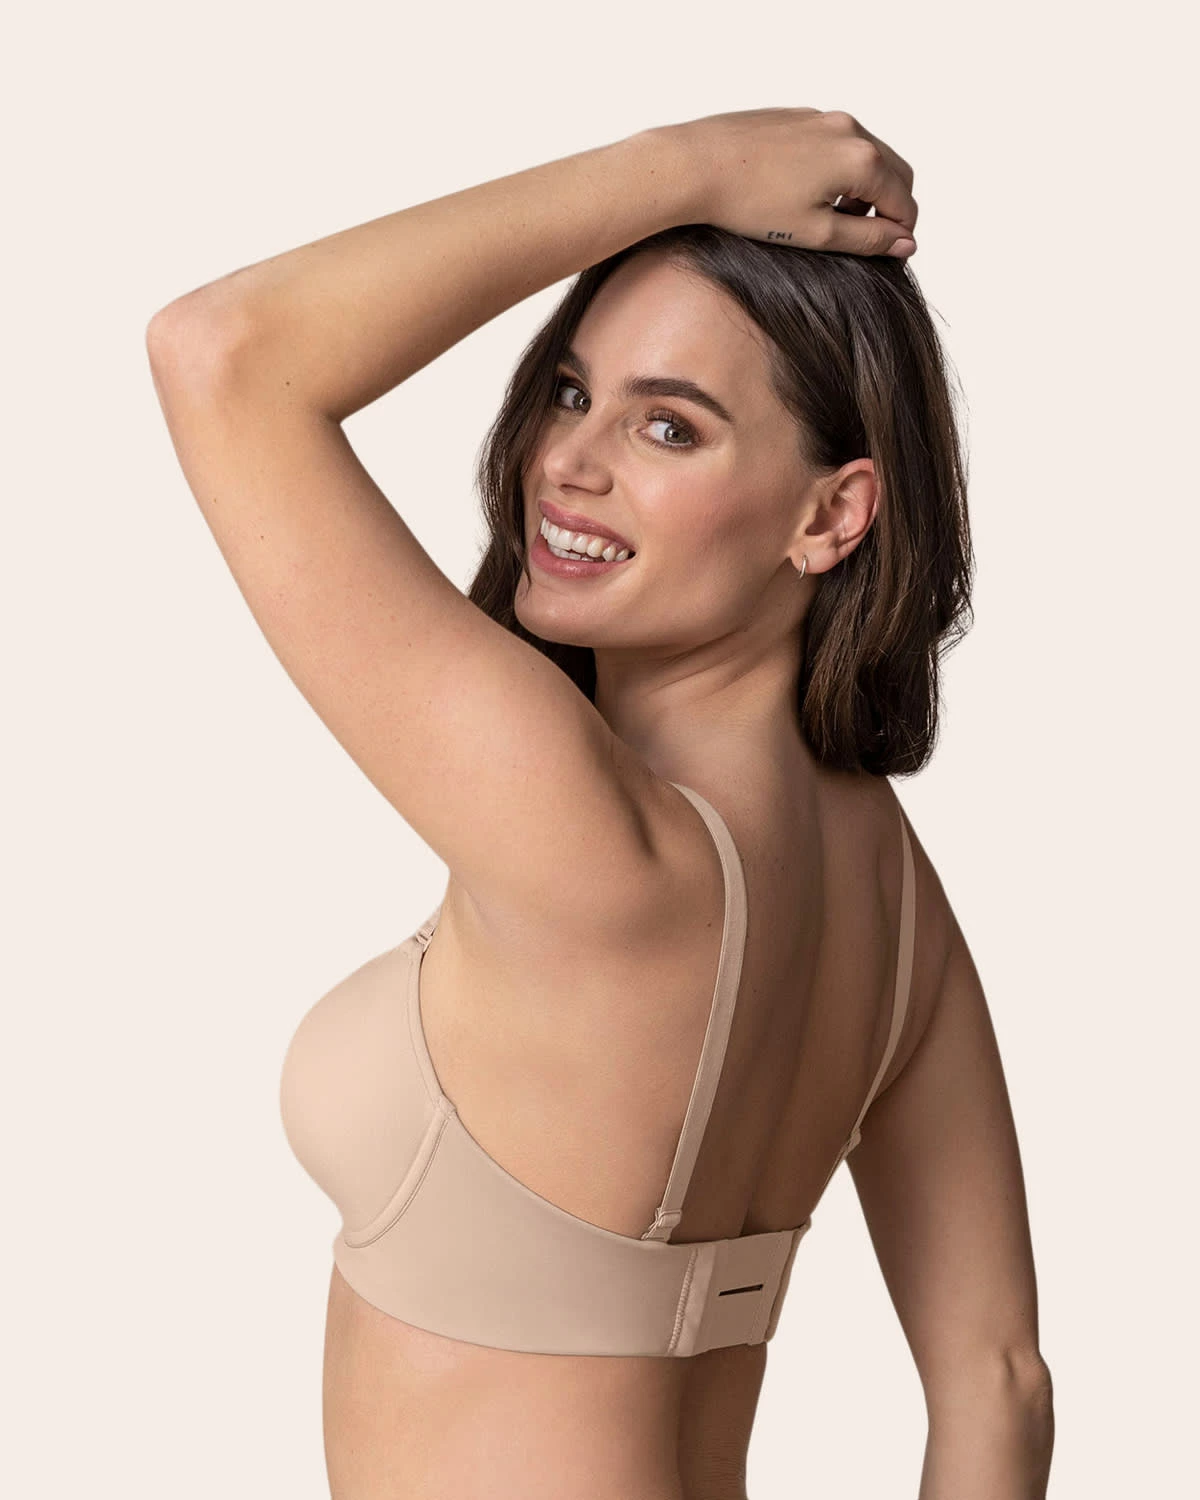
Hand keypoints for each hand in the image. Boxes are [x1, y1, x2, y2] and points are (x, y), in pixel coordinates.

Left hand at [659, 107, 917, 257]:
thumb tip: (907, 243)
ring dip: (865, 187)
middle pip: (894, 172)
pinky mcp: (800, 116)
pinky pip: (837, 142)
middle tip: (865, 238)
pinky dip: (839, 168)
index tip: (889, 254)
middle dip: (889, 207)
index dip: (901, 233)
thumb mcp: (816, 233)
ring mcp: (824, 117)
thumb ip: (868, 239)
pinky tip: (808, 193)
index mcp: (861, 158)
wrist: (696, 165)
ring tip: (834, 218)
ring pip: (867, 154)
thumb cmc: (750, 203)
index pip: (904, 201)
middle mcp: (850, 129)